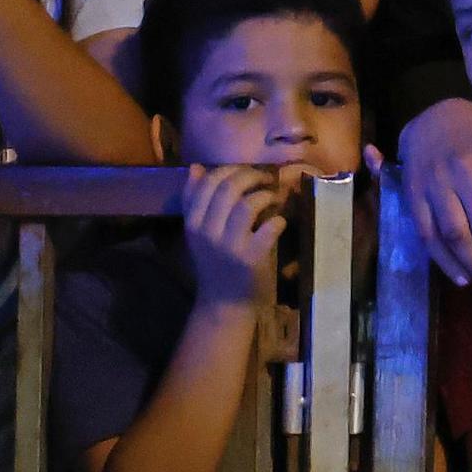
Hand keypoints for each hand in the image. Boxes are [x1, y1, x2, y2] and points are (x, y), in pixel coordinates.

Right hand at [181, 165, 289, 309]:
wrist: (224, 302)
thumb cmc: (215, 262)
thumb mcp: (199, 232)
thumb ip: (195, 201)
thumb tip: (196, 168)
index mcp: (192, 223)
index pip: (206, 183)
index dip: (229, 170)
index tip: (245, 172)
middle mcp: (207, 232)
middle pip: (228, 189)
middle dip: (252, 176)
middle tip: (266, 179)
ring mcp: (229, 246)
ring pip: (248, 205)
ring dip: (266, 196)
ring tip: (274, 198)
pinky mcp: (251, 258)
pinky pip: (269, 228)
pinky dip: (279, 220)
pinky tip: (280, 222)